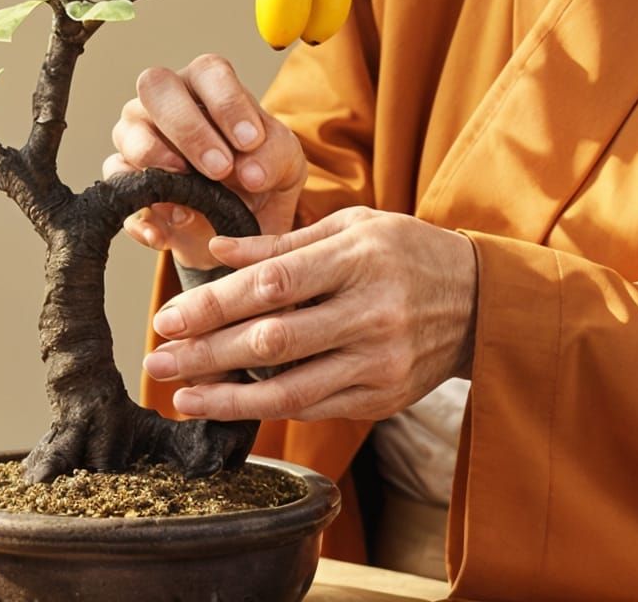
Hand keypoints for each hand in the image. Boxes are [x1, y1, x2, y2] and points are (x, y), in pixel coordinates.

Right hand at [103, 52, 307, 271]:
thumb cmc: (260, 173)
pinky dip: (142, 212)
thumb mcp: (284, 164)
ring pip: (129, 132)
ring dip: (160, 162)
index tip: (250, 140)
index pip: (209, 72)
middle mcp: (165, 101)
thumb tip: (250, 173)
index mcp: (208, 84)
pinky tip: (166, 232)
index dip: (228, 103)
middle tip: (220, 168)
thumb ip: (274, 157)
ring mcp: (136, 135)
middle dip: (188, 128)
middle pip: (156, 87)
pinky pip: (117, 187)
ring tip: (192, 198)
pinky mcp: (122, 179)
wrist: (239, 224)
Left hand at [142, 206, 478, 422]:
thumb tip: (217, 249)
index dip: (217, 304)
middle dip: (207, 353)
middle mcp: (371, 311)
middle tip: (158, 360)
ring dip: (227, 397)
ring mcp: (379, 361)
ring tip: (182, 395)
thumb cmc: (407, 251)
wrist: (479, 300)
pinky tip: (230, 404)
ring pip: (291, 388)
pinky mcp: (382, 398)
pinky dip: (266, 409)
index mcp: (360, 258)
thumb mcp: (353, 226)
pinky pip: (314, 408)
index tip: (170, 317)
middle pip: (275, 339)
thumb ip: (283, 244)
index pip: (275, 284)